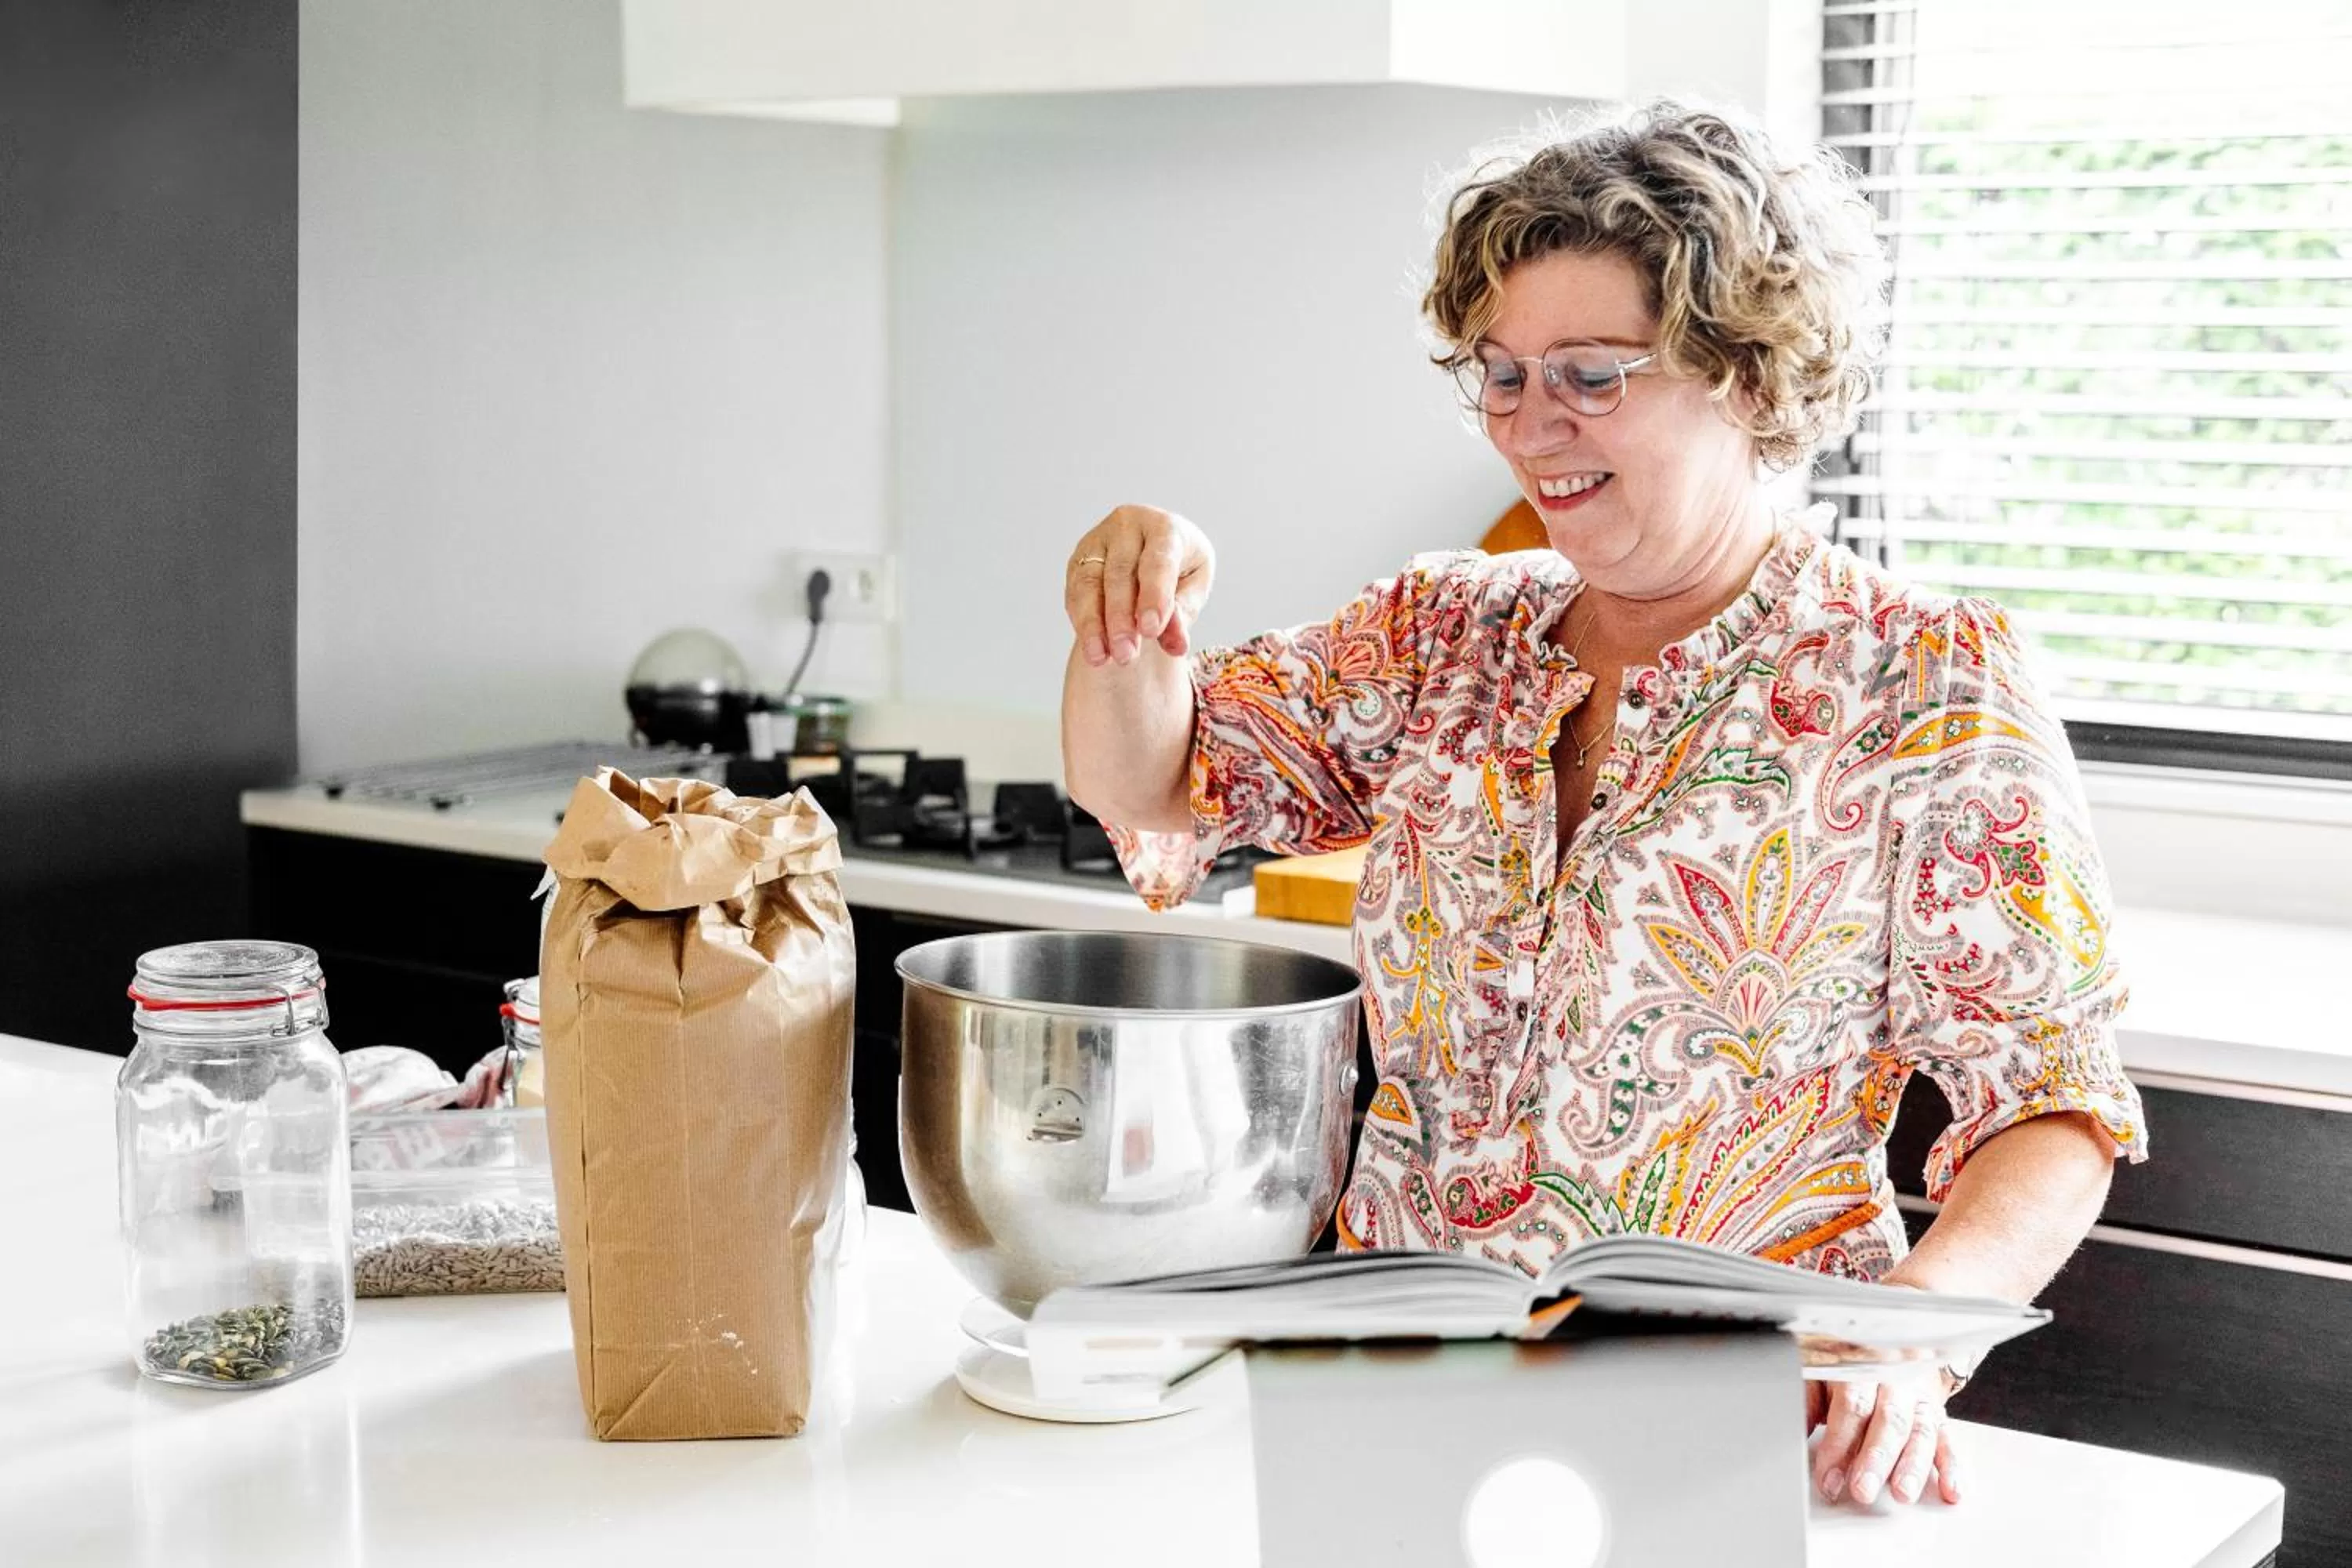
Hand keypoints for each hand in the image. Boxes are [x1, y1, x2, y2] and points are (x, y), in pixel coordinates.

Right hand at [1064, 505, 1214, 666]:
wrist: (1154, 557)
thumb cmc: (1180, 572)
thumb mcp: (1193, 590)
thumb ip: (1183, 615)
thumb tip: (1176, 645)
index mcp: (1166, 527)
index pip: (1158, 561)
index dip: (1154, 596)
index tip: (1151, 630)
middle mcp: (1128, 525)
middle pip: (1121, 573)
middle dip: (1122, 618)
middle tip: (1126, 654)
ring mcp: (1098, 540)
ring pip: (1090, 583)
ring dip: (1094, 624)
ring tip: (1101, 657)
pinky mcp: (1079, 559)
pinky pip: (1076, 593)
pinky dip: (1083, 622)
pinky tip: (1093, 647)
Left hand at [1805, 1375, 1960, 1507]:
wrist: (1890, 1346)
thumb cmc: (1848, 1365)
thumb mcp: (1821, 1372)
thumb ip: (1807, 1400)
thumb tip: (1790, 1430)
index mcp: (1861, 1366)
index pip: (1852, 1407)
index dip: (1839, 1445)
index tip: (1829, 1478)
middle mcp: (1894, 1382)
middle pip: (1888, 1422)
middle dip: (1876, 1459)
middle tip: (1864, 1489)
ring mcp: (1919, 1399)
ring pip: (1920, 1433)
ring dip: (1912, 1466)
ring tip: (1903, 1493)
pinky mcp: (1938, 1416)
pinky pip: (1948, 1441)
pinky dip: (1952, 1467)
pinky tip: (1950, 1489)